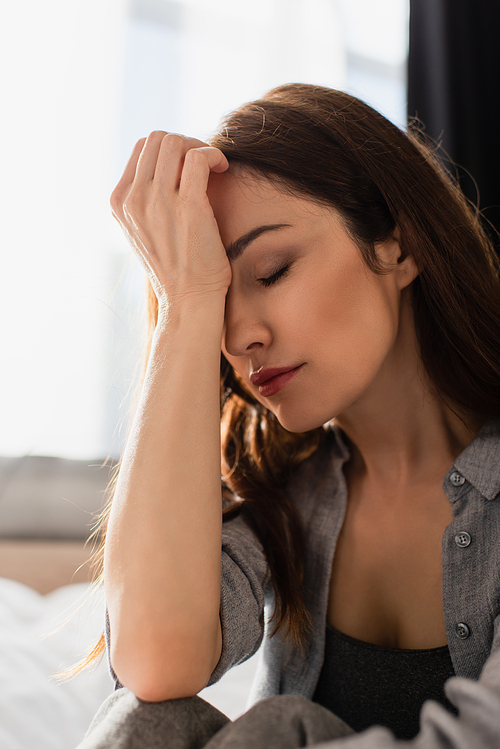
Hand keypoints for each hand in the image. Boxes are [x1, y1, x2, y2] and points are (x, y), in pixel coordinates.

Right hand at [110, 131, 231, 309]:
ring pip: (176, 142)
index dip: (168, 150)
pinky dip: (214, 155)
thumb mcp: (144, 231)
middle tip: (204, 164)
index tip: (187, 167)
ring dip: (200, 146)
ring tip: (214, 166)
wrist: (188, 300)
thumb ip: (145, 200)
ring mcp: (159, 202)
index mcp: (119, 202)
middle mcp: (134, 199)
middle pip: (157, 139)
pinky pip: (199, 157)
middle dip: (185, 143)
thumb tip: (168, 166)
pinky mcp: (189, 206)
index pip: (141, 149)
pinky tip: (223, 168)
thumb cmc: (175, 268)